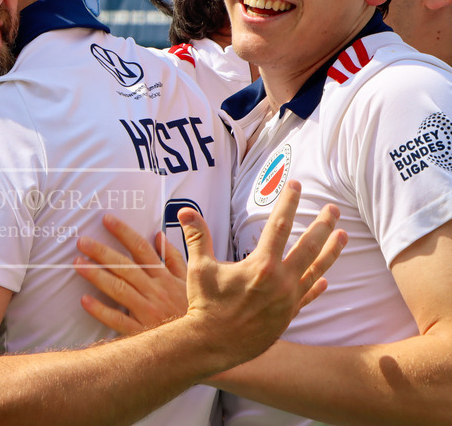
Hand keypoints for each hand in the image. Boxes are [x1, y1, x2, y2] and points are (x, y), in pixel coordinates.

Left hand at [74, 215, 187, 334]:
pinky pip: (119, 320)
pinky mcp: (142, 332)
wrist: (205, 344)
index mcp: (165, 277)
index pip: (142, 249)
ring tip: (78, 264)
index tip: (107, 220)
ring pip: (119, 290)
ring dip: (97, 276)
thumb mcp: (192, 281)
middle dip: (103, 252)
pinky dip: (102, 311)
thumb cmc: (195, 311)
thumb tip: (159, 236)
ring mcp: (147, 312)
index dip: (124, 233)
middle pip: (125, 267)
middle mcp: (155, 292)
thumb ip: (175, 258)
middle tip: (82, 241)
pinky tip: (85, 300)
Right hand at [183, 180, 346, 366]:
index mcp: (261, 265)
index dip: (288, 202)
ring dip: (331, 251)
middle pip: (308, 246)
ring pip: (316, 270)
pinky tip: (326, 280)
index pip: (279, 226)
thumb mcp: (199, 267)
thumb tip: (185, 211)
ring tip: (345, 235)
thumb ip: (197, 237)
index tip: (295, 185)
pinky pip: (307, 296)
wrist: (214, 344)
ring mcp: (288, 300)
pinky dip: (317, 287)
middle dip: (322, 224)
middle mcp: (281, 281)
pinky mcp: (288, 316)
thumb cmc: (205, 304)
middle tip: (333, 209)